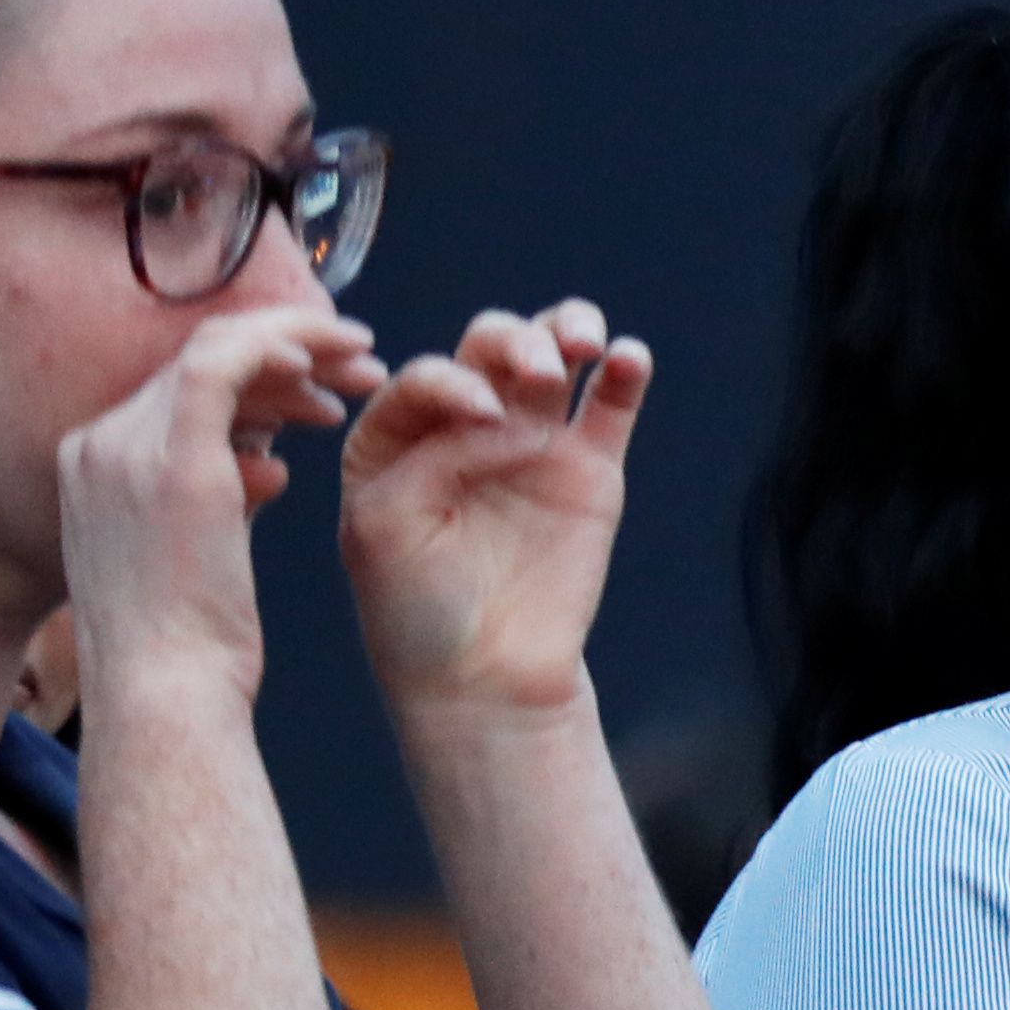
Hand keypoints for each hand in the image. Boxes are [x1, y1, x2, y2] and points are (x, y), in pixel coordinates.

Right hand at [60, 309, 383, 702]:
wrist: (165, 691)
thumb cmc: (191, 648)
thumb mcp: (202, 555)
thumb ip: (224, 498)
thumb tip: (267, 467)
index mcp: (95, 468)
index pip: (179, 392)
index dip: (258, 380)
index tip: (320, 395)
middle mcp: (97, 446)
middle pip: (197, 365)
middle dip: (288, 358)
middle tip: (358, 369)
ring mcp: (125, 449)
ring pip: (213, 351)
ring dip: (297, 351)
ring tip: (365, 370)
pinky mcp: (170, 461)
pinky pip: (220, 365)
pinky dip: (274, 349)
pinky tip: (322, 362)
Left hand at [340, 300, 647, 722]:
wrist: (489, 679)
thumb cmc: (417, 610)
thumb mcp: (381, 524)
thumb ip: (424, 453)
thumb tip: (501, 415)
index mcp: (398, 438)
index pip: (426, 375)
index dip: (453, 377)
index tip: (479, 412)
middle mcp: (465, 428)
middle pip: (490, 348)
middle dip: (513, 342)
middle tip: (534, 370)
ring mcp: (532, 444)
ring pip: (553, 357)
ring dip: (566, 331)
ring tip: (586, 342)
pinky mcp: (590, 470)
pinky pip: (611, 404)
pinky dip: (625, 371)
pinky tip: (628, 359)